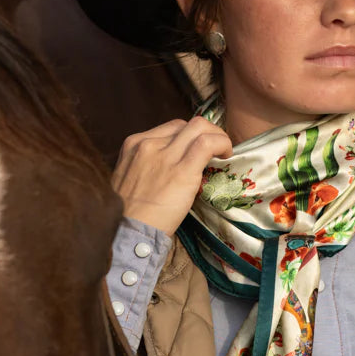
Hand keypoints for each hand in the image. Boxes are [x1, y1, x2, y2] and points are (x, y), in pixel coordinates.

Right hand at [112, 117, 232, 234]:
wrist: (128, 231)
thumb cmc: (130, 212)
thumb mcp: (131, 176)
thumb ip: (148, 164)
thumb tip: (173, 164)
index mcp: (134, 144)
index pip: (170, 128)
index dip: (189, 136)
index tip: (197, 149)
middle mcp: (148, 144)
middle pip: (186, 124)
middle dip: (205, 132)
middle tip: (215, 149)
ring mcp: (165, 155)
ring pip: (199, 127)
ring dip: (217, 135)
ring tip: (224, 151)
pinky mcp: (182, 171)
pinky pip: (208, 143)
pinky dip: (222, 143)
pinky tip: (226, 154)